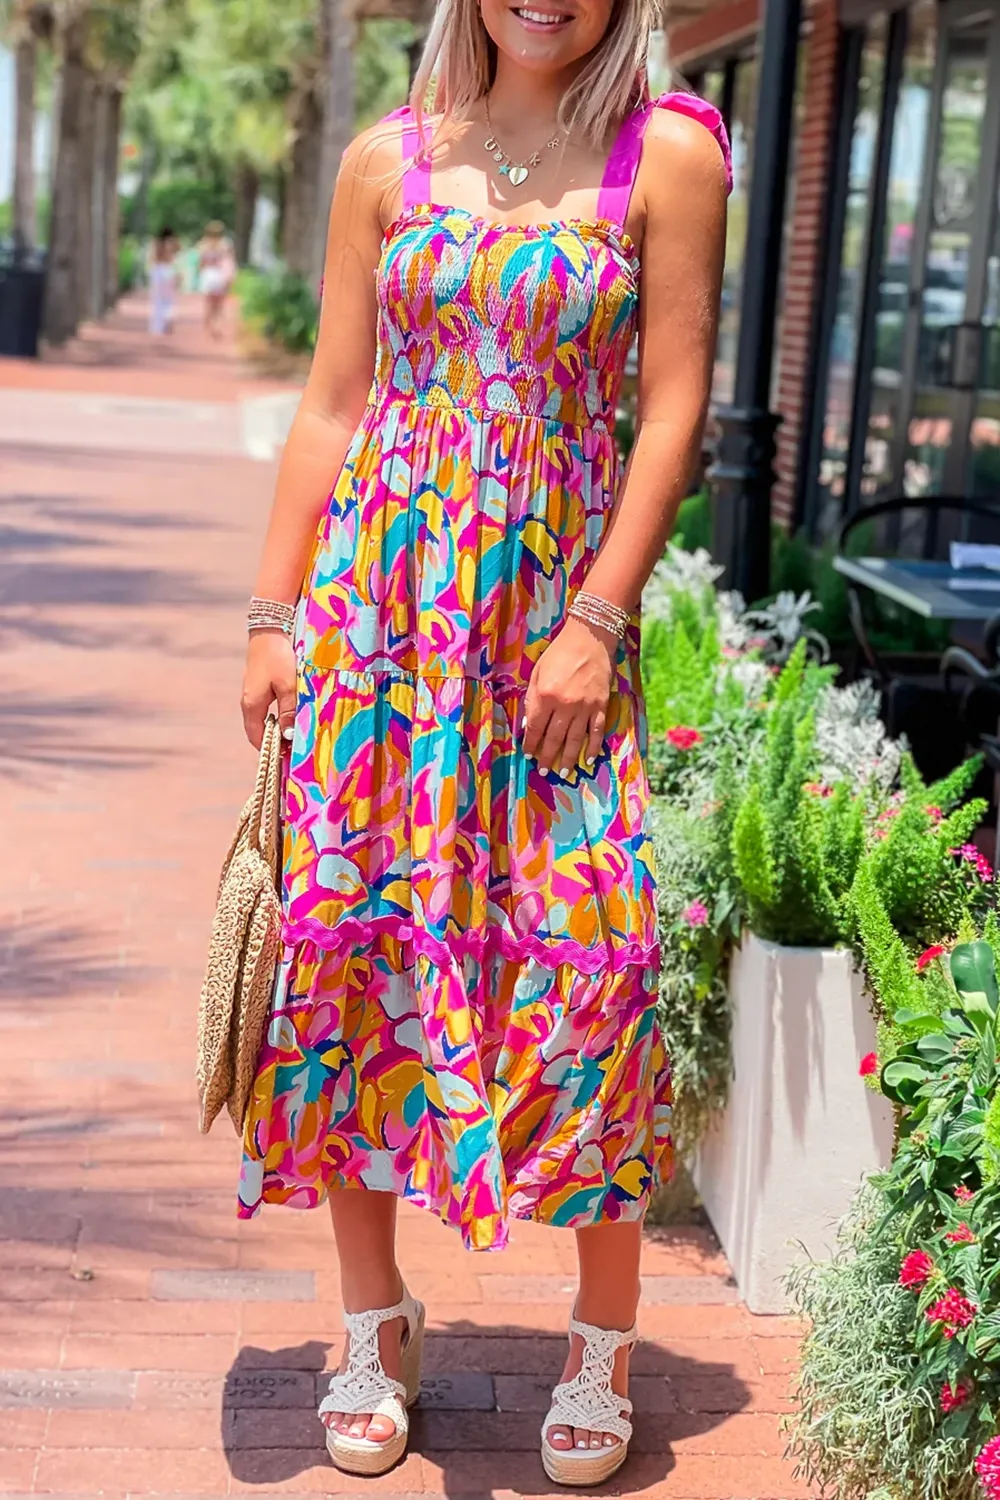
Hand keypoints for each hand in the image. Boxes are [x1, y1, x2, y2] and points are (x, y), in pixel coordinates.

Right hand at [241, 631, 296, 749]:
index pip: (257, 738)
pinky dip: (277, 717)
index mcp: (252, 705)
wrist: (269, 630)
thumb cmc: (279, 657)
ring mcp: (252, 693)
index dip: (271, 751)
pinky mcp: (259, 686)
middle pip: (259, 731)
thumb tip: (289, 736)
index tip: (288, 759)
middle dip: (275, 742)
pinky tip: (292, 717)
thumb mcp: (288, 686)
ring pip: (263, 720)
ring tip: (296, 736)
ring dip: (278, 729)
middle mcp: (248, 702)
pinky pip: (266, 709)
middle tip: (295, 750)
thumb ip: (289, 711)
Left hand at [522, 618, 614, 775]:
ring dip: (568, 758)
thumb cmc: (559, 652)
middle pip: (554, 738)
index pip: (535, 727)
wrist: (590, 638)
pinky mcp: (601, 705)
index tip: (528, 755)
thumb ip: (533, 697)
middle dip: (547, 757)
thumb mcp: (538, 672)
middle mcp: (565, 705)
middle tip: (543, 771)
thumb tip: (529, 723)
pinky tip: (590, 759)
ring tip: (563, 773)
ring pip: (575, 739)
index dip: (531, 744)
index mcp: (546, 695)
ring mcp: (585, 707)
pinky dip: (594, 747)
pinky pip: (597, 731)